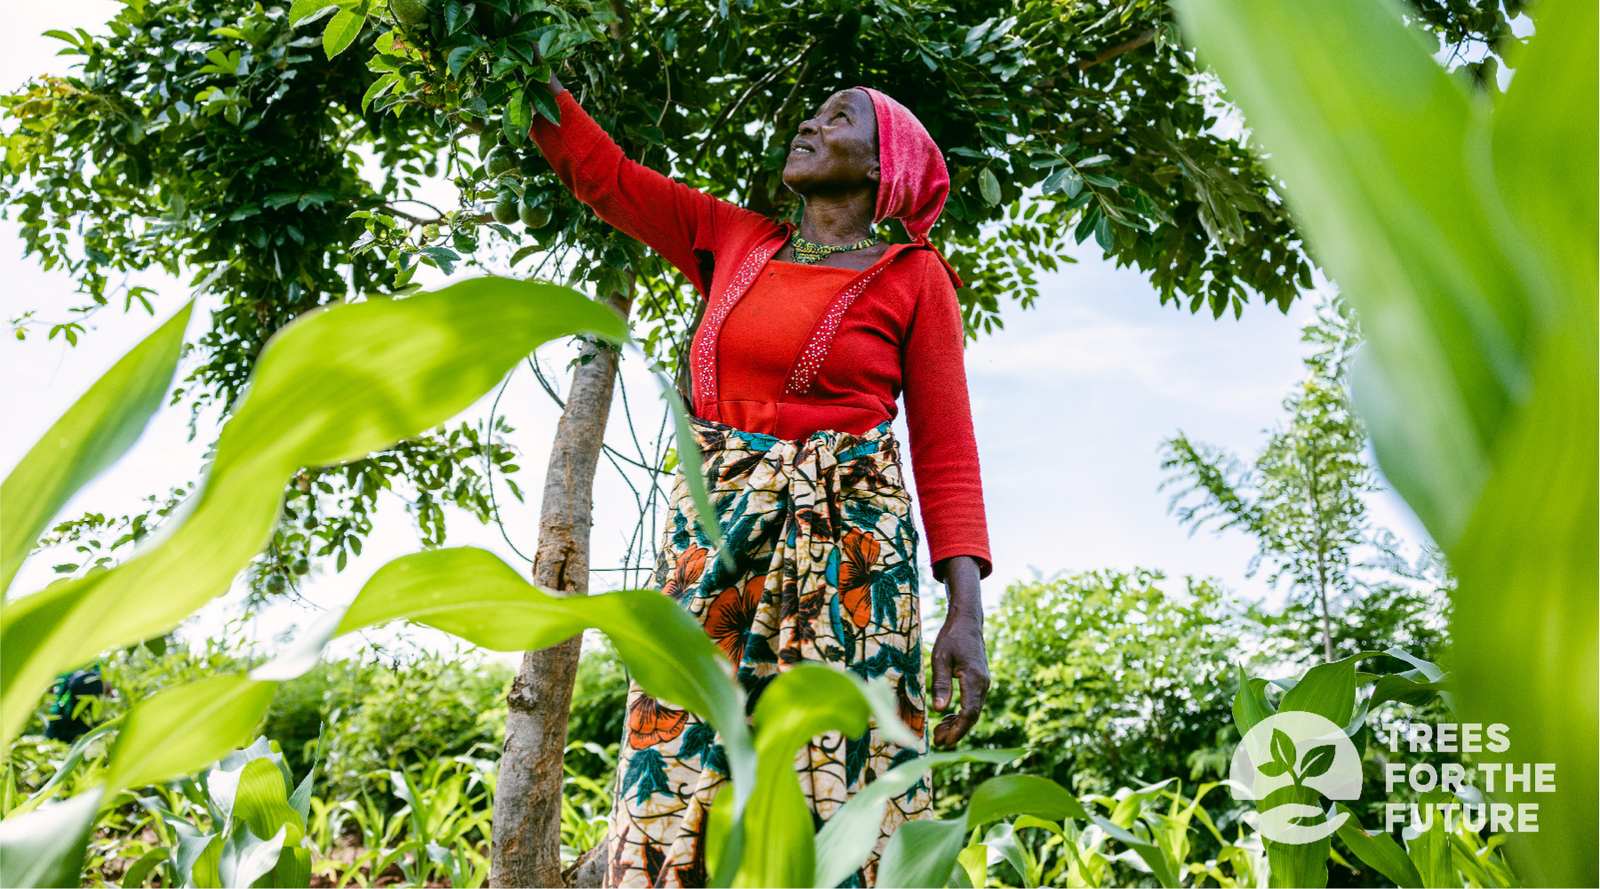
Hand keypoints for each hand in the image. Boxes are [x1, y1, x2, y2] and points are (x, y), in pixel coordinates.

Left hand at [930, 556, 988, 747]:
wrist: (967, 622)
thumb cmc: (952, 638)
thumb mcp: (940, 658)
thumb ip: (941, 684)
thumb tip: (940, 710)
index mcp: (974, 679)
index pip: (970, 713)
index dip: (958, 729)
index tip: (945, 741)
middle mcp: (983, 684)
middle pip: (972, 716)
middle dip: (956, 731)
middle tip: (938, 741)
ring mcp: (983, 683)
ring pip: (973, 711)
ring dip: (957, 724)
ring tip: (939, 733)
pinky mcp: (979, 681)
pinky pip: (972, 703)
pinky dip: (960, 713)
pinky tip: (946, 718)